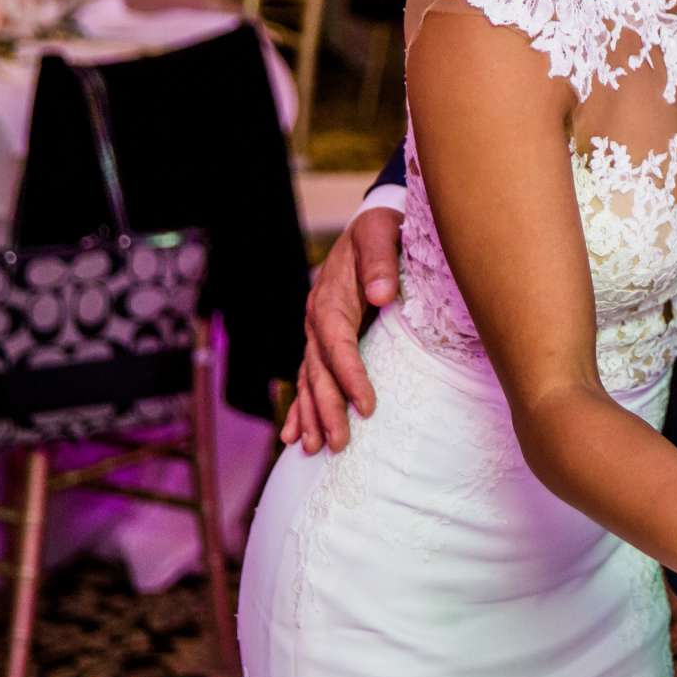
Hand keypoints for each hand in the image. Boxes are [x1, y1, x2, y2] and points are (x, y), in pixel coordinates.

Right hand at [278, 204, 401, 452]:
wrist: (369, 226)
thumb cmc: (381, 230)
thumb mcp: (381, 233)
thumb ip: (381, 261)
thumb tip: (381, 294)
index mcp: (330, 298)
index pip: (338, 344)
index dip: (350, 376)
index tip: (367, 405)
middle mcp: (317, 319)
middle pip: (319, 371)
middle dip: (327, 409)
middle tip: (340, 443)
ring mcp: (316, 332)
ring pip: (310, 379)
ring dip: (310, 415)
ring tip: (312, 449)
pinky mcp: (323, 339)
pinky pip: (309, 376)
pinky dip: (302, 406)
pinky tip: (295, 436)